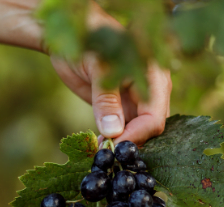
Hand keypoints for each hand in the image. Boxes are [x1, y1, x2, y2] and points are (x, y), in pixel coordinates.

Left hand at [48, 6, 171, 145]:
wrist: (69, 36)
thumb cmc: (87, 41)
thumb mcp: (96, 68)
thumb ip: (105, 99)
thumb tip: (113, 132)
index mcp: (153, 75)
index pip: (154, 116)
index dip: (136, 136)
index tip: (113, 148)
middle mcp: (151, 89)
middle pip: (150, 127)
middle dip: (130, 143)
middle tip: (105, 154)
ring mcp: (137, 99)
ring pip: (138, 131)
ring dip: (121, 144)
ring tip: (99, 151)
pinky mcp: (122, 107)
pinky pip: (124, 129)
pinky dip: (113, 140)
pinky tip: (97, 144)